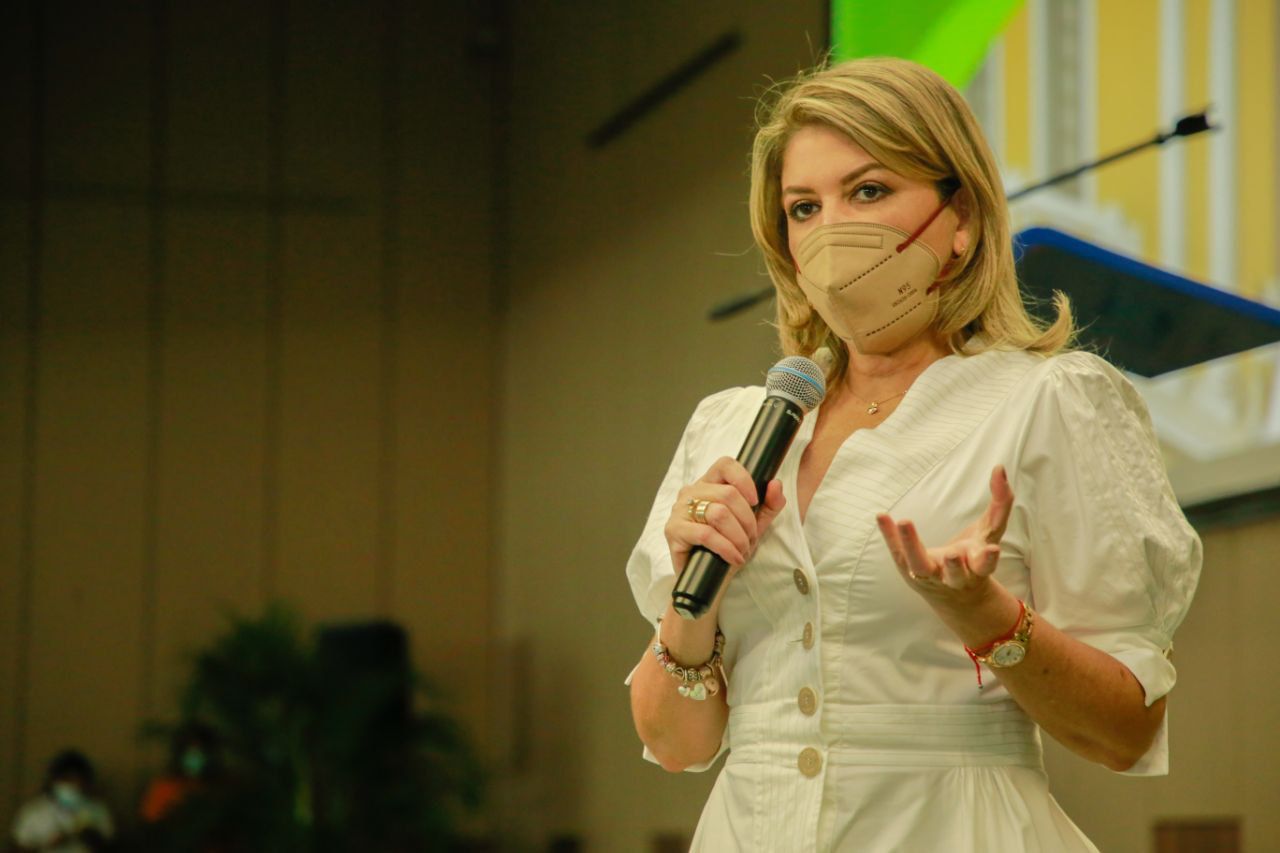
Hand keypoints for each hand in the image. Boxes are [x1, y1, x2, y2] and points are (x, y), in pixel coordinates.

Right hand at [664, 456, 785, 577]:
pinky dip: (726, 547)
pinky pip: (705, 534)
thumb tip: (776, 484)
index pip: (725, 465)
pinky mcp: (673, 531)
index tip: (755, 501)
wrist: (708, 578)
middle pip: (727, 494)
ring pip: (718, 513)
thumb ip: (769, 505)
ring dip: (738, 536)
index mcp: (708, 484)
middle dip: (747, 520)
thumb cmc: (727, 547)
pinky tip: (734, 557)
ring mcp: (679, 510)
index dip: (744, 479)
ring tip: (742, 549)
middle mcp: (691, 492)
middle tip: (750, 538)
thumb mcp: (753, 525)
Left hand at [876, 465, 1012, 602]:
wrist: (956, 596)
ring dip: (912, 546)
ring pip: (919, 567)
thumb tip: (1000, 469)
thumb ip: (1000, 503)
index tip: (993, 550)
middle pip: (955, 574)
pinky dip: (888, 535)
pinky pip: (897, 552)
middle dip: (954, 566)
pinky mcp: (908, 568)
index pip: (986, 564)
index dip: (990, 558)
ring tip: (905, 522)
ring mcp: (929, 575)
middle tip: (951, 555)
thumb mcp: (989, 532)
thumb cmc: (974, 557)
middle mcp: (954, 576)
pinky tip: (881, 516)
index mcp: (977, 567)